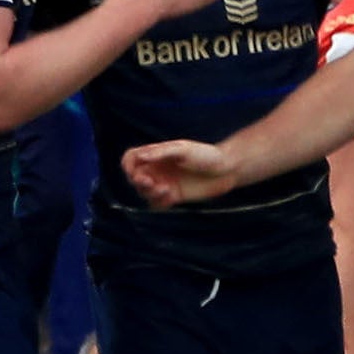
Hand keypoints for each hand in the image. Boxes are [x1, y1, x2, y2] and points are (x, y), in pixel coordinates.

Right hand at [122, 139, 240, 206]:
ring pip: (144, 192)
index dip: (127, 164)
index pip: (131, 159)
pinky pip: (156, 203)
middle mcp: (157, 169)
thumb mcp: (183, 149)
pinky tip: (170, 196)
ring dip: (149, 192)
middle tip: (149, 182)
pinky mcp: (173, 196)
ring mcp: (164, 182)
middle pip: (134, 177)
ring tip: (165, 189)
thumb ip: (161, 152)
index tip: (133, 170)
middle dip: (138, 181)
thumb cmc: (206, 155)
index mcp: (156, 154)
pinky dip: (159, 201)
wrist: (226, 170)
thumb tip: (140, 156)